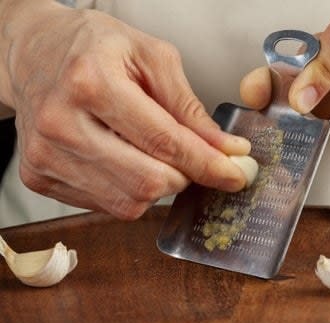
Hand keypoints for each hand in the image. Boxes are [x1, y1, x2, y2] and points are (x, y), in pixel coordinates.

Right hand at [0, 1, 249, 219]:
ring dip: (159, 186)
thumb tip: (225, 149)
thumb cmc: (93, 48)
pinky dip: (131, 191)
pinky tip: (127, 160)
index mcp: (90, 82)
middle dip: (185, 177)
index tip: (236, 174)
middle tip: (195, 160)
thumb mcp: (151, 56)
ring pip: (128, 203)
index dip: (207, 164)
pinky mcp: (39, 177)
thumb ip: (189, 107)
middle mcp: (61, 123)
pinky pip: (106, 206)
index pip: (163, 142)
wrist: (33, 53)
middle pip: (147, 182)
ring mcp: (45, 156)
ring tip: (155, 154)